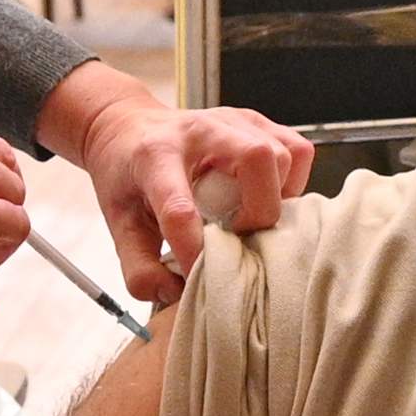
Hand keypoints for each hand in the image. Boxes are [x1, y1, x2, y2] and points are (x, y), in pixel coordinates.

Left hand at [42, 73, 312, 300]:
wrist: (127, 127)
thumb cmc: (126, 175)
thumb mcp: (118, 223)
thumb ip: (139, 267)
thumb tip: (175, 294)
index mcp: (154, 156)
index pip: (179, 209)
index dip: (193, 251)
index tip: (198, 278)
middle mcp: (199, 130)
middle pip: (257, 159)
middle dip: (259, 211)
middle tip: (239, 235)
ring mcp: (233, 120)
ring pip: (284, 154)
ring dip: (278, 197)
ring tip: (250, 217)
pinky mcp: (256, 122)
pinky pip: (297, 151)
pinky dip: (291, 183)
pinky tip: (263, 198)